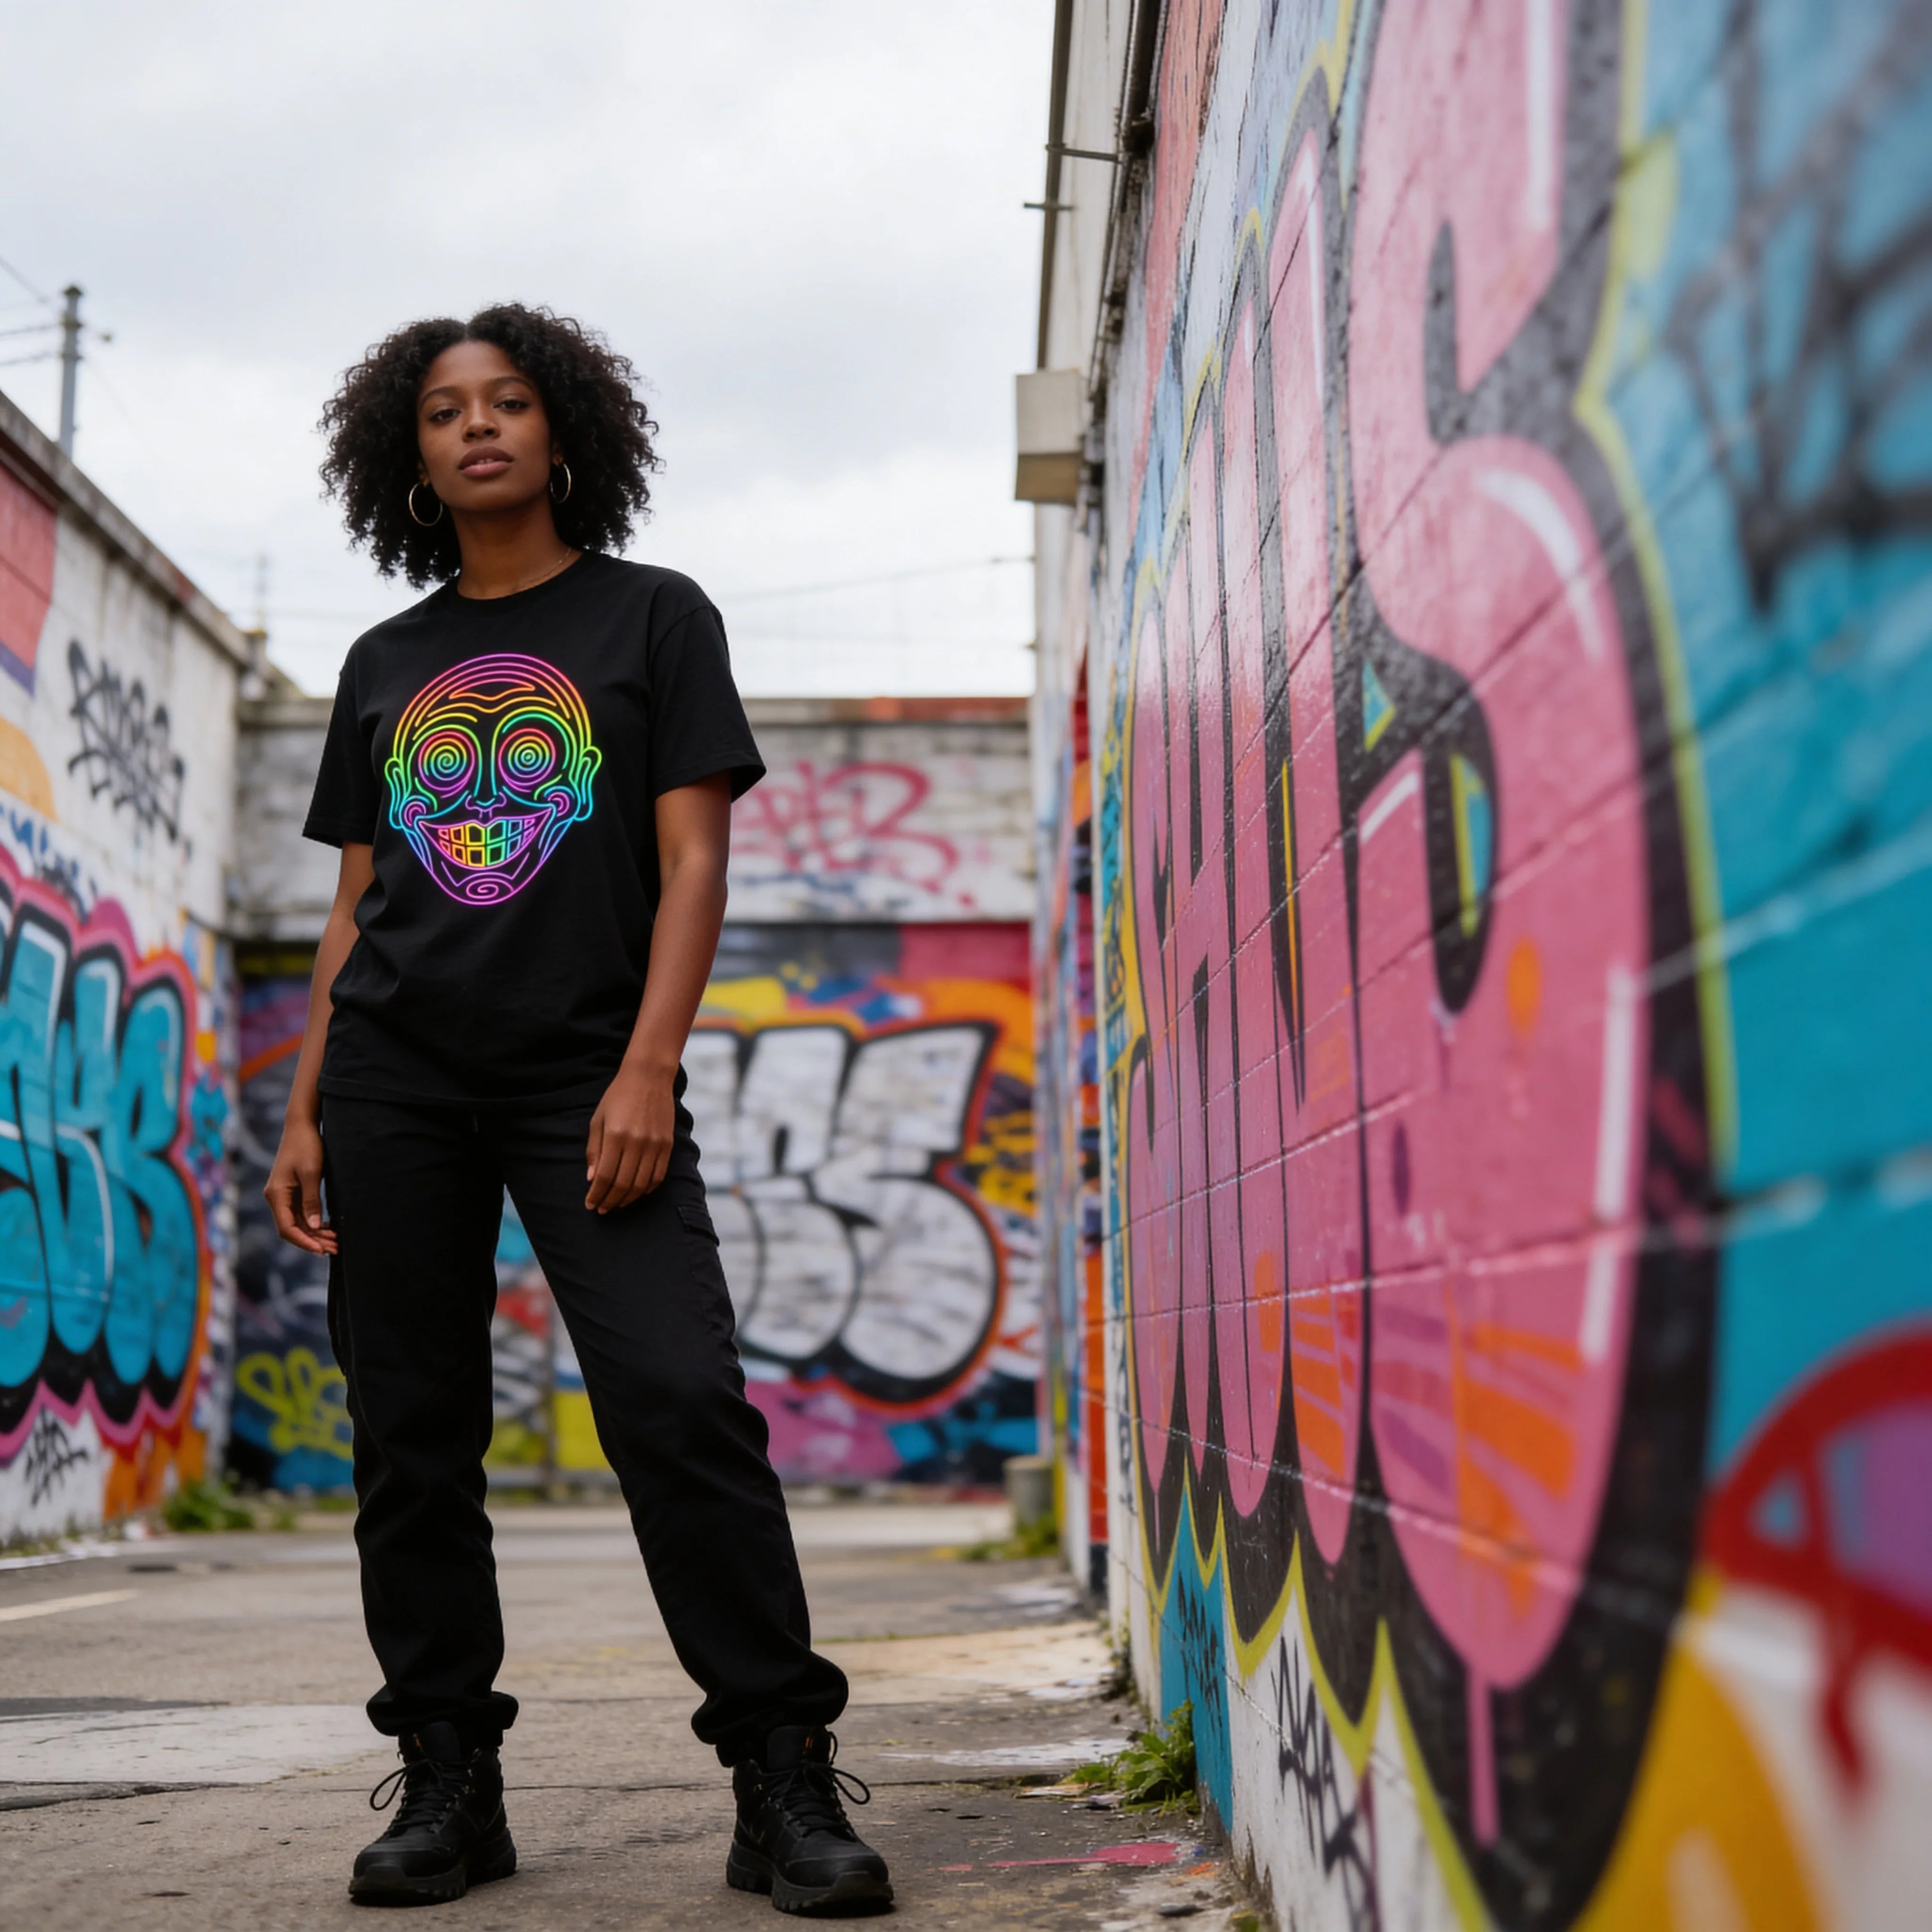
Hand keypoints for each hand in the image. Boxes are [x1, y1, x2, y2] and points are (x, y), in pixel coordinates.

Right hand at [265, 1117, 335, 1254]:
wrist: (301, 1126)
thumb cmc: (306, 1146)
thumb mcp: (312, 1173)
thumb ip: (311, 1201)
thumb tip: (313, 1226)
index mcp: (276, 1195)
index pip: (287, 1228)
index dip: (304, 1241)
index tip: (321, 1250)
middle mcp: (276, 1197)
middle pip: (292, 1228)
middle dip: (313, 1240)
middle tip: (335, 1248)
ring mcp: (283, 1195)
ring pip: (298, 1222)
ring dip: (315, 1233)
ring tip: (335, 1241)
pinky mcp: (292, 1191)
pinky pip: (301, 1213)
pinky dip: (313, 1222)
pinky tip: (328, 1227)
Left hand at [586, 1061, 675, 1212]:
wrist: (649, 1077)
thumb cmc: (618, 1096)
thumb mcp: (598, 1120)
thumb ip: (594, 1150)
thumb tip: (592, 1179)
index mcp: (615, 1136)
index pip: (605, 1176)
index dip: (596, 1195)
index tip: (590, 1204)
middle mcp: (637, 1142)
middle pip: (623, 1184)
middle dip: (610, 1201)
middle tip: (602, 1209)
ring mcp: (655, 1144)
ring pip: (641, 1184)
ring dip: (627, 1199)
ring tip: (617, 1204)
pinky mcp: (668, 1144)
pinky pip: (658, 1176)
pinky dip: (647, 1189)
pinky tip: (637, 1192)